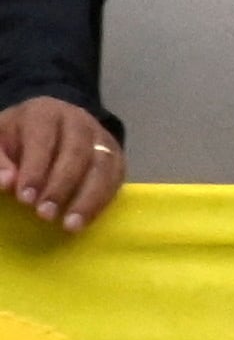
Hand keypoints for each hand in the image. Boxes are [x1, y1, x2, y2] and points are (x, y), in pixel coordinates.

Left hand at [0, 100, 124, 235]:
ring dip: (88, 198)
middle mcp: (78, 121)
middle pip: (77, 152)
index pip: (43, 139)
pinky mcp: (115, 155)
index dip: (35, 169)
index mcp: (44, 113)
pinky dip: (102, 200)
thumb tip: (6, 183)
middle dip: (61, 186)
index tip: (25, 199)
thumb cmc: (15, 140)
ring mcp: (100, 137)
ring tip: (70, 225)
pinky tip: (86, 219)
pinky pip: (116, 176)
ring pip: (103, 165)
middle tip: (45, 215)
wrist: (44, 130)